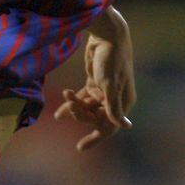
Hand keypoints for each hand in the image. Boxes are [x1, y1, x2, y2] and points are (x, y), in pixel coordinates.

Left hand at [54, 16, 135, 150]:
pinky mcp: (95, 83)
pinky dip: (73, 101)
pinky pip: (82, 98)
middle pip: (95, 117)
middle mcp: (115, 99)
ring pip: (87, 108)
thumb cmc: (111, 59)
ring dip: (74, 108)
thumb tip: (123, 126)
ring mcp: (104, 92)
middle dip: (80, 115)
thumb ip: (112, 106)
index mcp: (124, 102)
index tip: (79, 148)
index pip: (110, 127)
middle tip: (68, 108)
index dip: (95, 138)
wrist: (106, 35)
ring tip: (60, 109)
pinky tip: (61, 106)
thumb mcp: (109, 83)